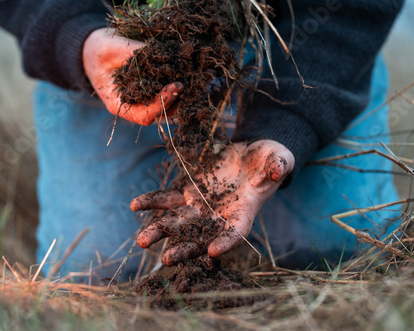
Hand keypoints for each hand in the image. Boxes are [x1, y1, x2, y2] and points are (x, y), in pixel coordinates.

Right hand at [83, 28, 183, 125]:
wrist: (92, 51)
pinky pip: (166, 95)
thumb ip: (134, 53)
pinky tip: (181, 72)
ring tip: (185, 75)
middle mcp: (132, 107)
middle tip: (185, 80)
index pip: (144, 116)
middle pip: (160, 115)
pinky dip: (175, 86)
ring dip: (178, 95)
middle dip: (175, 100)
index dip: (162, 104)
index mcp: (118, 104)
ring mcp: (142, 101)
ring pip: (166, 108)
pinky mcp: (149, 92)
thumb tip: (161, 54)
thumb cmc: (98, 52)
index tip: (175, 86)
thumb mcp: (110, 49)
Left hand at [130, 140, 294, 264]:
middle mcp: (219, 215)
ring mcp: (201, 204)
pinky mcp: (187, 190)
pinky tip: (135, 206)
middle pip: (200, 236)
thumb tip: (276, 170)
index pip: (235, 233)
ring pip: (178, 222)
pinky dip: (152, 203)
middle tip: (166, 260)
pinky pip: (167, 199)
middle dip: (183, 249)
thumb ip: (278, 165)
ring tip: (142, 241)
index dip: (226, 243)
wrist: (250, 153)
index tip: (213, 252)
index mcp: (244, 212)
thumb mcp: (278, 158)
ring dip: (160, 231)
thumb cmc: (269, 159)